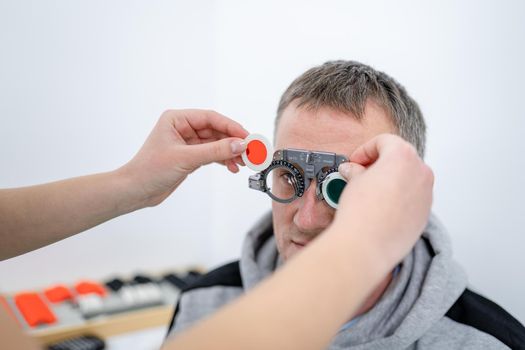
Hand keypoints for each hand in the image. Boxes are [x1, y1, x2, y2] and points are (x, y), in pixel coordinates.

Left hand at [118, 109, 248, 206]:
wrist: (135, 191)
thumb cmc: (149, 170)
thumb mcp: (185, 158)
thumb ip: (214, 150)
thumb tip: (239, 144)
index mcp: (177, 119)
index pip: (211, 118)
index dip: (231, 127)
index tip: (247, 137)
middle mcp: (182, 128)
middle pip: (216, 130)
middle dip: (233, 142)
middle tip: (250, 151)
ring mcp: (187, 142)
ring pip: (216, 143)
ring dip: (230, 152)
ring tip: (243, 162)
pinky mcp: (189, 156)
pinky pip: (212, 154)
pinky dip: (223, 160)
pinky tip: (232, 167)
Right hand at [333, 134, 433, 270]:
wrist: (367, 245)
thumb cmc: (361, 212)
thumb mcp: (353, 182)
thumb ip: (357, 171)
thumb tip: (353, 171)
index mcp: (403, 156)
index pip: (384, 142)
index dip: (365, 150)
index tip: (355, 162)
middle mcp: (421, 172)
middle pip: (401, 158)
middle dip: (380, 163)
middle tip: (362, 173)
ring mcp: (426, 194)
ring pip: (409, 178)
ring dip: (392, 180)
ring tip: (371, 192)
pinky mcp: (425, 214)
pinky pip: (413, 198)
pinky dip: (399, 197)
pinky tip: (381, 208)